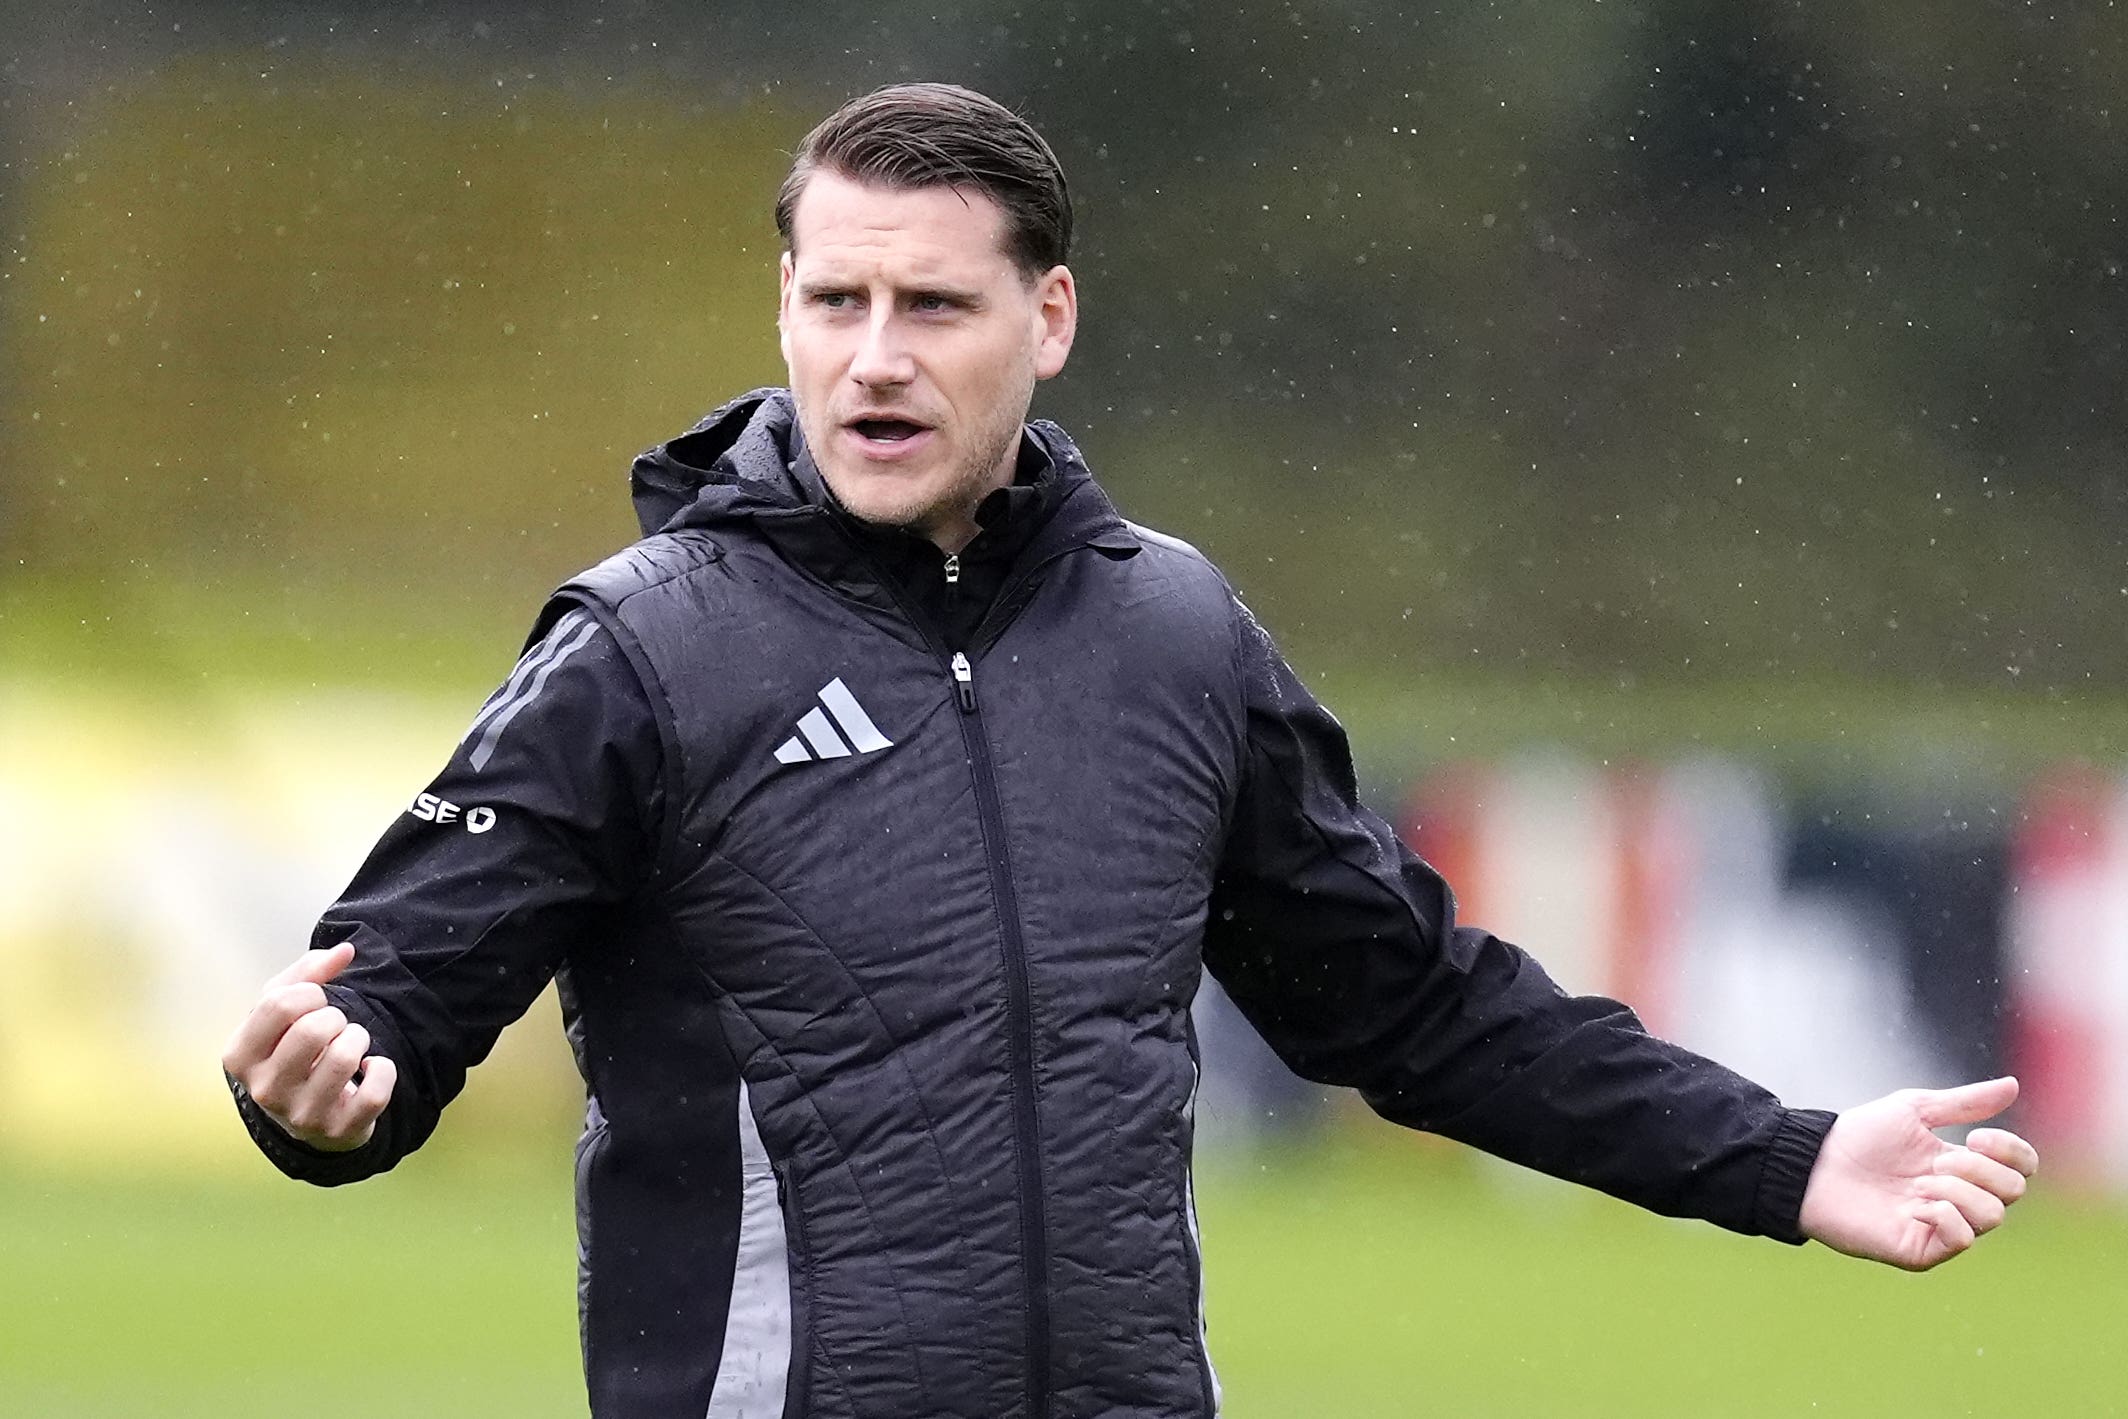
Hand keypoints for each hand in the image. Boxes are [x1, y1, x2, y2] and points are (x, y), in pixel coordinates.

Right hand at [220, 942, 396, 1151]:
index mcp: (240, 1056)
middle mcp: (264, 1091)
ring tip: (351, 1045)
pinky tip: (371, 1069)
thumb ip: (307, 973)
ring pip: (344, 1058)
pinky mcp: (339, 1131)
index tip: (316, 1002)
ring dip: (359, 1040)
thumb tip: (344, 951)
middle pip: (313, 1030)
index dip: (310, 992)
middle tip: (335, 1027)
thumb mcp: (284, 1011)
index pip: (279, 1004)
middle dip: (336, 1018)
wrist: (307, 1115)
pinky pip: (375, 1091)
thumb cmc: (292, 1052)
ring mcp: (301, 1116)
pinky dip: (384, 1070)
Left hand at [1798, 1076, 2036, 1270]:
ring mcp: (1943, 1226)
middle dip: (1979, 1168)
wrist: (1814, 1164)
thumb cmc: (1860, 1136)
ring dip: (1958, 1190)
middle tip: (1937, 1160)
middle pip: (2013, 1191)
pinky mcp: (1922, 1250)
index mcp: (1963, 1166)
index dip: (2013, 1151)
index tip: (1975, 1136)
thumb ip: (1965, 1102)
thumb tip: (2013, 1085)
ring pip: (1992, 1215)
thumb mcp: (1914, 1109)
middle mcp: (1959, 1199)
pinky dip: (1945, 1216)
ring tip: (1919, 1182)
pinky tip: (1915, 1205)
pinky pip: (1962, 1239)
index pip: (2021, 1168)